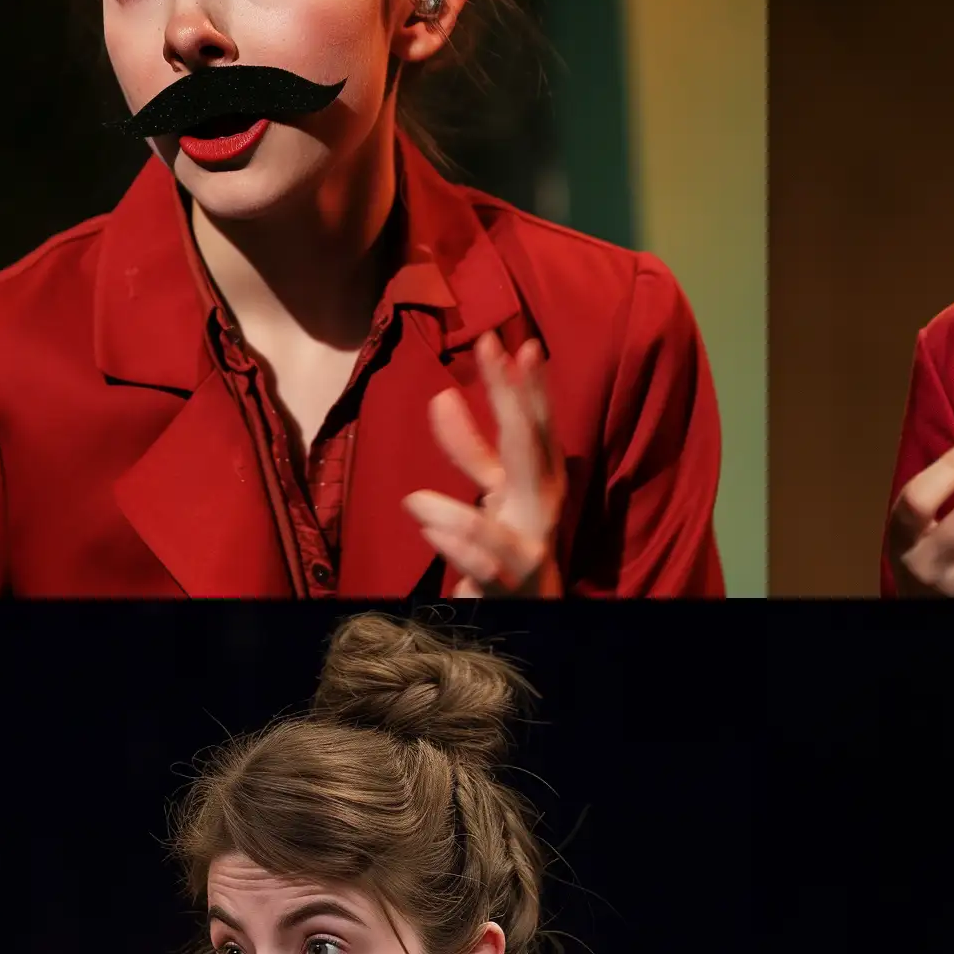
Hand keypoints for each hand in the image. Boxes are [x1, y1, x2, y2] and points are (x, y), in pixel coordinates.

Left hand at [406, 332, 565, 596]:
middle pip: (529, 453)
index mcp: (537, 482)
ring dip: (460, 512)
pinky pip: (485, 568)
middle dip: (515, 402)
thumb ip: (469, 448)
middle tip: (495, 351)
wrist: (526, 612)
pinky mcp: (509, 589)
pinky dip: (459, 549)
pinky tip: (428, 532)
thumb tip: (441, 397)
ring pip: (502, 524)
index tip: (498, 340)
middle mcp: (541, 510)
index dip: (518, 386)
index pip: (530, 428)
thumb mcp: (490, 489)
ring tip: (412, 503)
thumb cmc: (507, 544)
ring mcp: (528, 551)